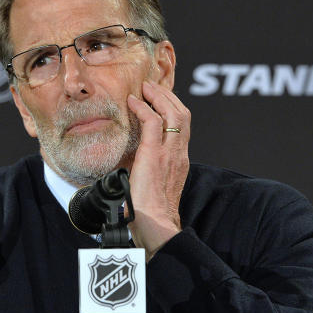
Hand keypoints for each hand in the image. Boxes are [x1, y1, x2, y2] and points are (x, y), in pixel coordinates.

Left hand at [125, 81, 190, 258]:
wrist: (155, 226)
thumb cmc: (151, 215)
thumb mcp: (153, 188)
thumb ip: (148, 174)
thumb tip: (129, 168)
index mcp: (180, 162)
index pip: (182, 128)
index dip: (172, 110)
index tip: (159, 101)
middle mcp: (179, 154)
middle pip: (183, 114)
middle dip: (168, 96)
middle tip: (152, 87)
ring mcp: (169, 153)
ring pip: (173, 113)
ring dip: (159, 96)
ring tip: (145, 88)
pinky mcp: (155, 154)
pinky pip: (152, 122)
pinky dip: (143, 108)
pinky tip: (133, 102)